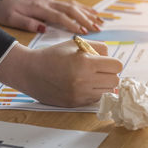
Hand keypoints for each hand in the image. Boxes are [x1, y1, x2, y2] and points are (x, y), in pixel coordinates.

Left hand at [0, 0, 103, 33]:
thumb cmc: (6, 11)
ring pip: (74, 5)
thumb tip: (44, 28)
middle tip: (97, 29)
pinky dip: (84, 8)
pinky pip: (72, 3)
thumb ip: (27, 23)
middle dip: (86, 19)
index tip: (84, 32)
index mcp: (39, 8)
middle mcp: (49, 2)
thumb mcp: (10, 18)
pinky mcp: (54, 2)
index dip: (73, 24)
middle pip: (71, 10)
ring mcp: (52, 1)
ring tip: (100, 22)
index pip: (60, 16)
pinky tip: (94, 13)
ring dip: (88, 13)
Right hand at [0, 40, 122, 106]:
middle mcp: (84, 80)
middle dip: (110, 74)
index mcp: (85, 62)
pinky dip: (95, 93)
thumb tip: (113, 61)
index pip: (117, 66)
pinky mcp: (75, 103)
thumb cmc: (55, 55)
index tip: (106, 62)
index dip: (113, 63)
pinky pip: (96, 99)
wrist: (30, 71)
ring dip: (104, 85)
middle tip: (100, 70)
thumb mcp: (77, 44)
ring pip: (108, 92)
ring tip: (93, 78)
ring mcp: (80, 94)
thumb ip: (99, 48)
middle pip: (115, 81)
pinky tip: (84, 86)